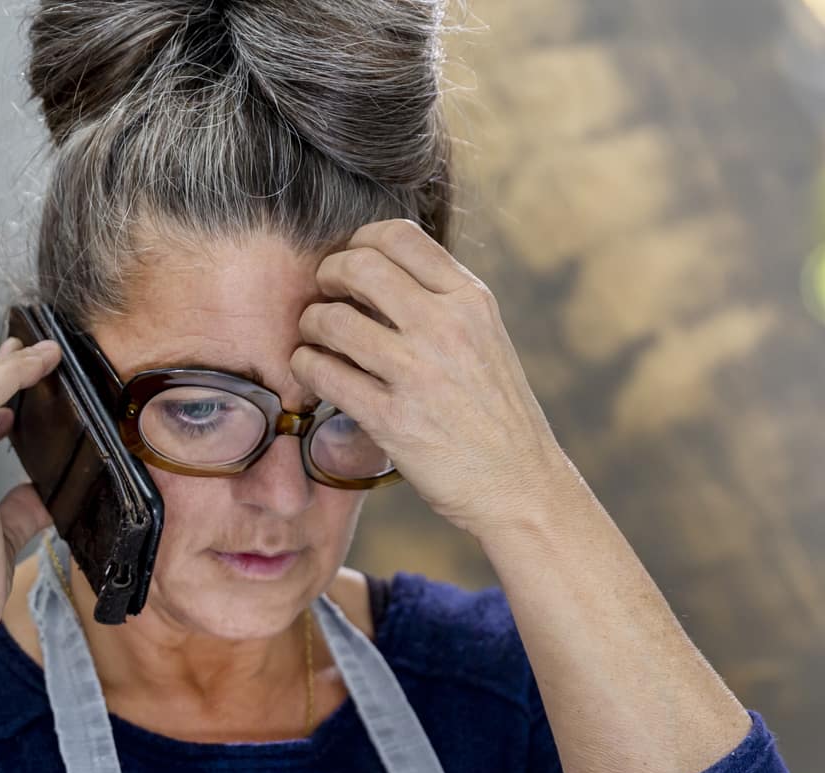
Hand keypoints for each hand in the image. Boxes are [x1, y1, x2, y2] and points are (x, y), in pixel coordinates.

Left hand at [290, 220, 571, 537]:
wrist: (518, 483)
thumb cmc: (496, 413)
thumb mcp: (485, 338)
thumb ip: (442, 303)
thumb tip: (377, 274)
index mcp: (470, 300)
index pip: (398, 236)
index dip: (359, 242)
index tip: (350, 263)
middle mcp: (445, 327)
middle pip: (358, 266)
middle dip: (327, 275)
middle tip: (323, 296)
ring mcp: (416, 373)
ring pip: (331, 320)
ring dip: (311, 325)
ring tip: (315, 340)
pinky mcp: (390, 419)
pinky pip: (323, 374)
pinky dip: (306, 367)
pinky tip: (314, 372)